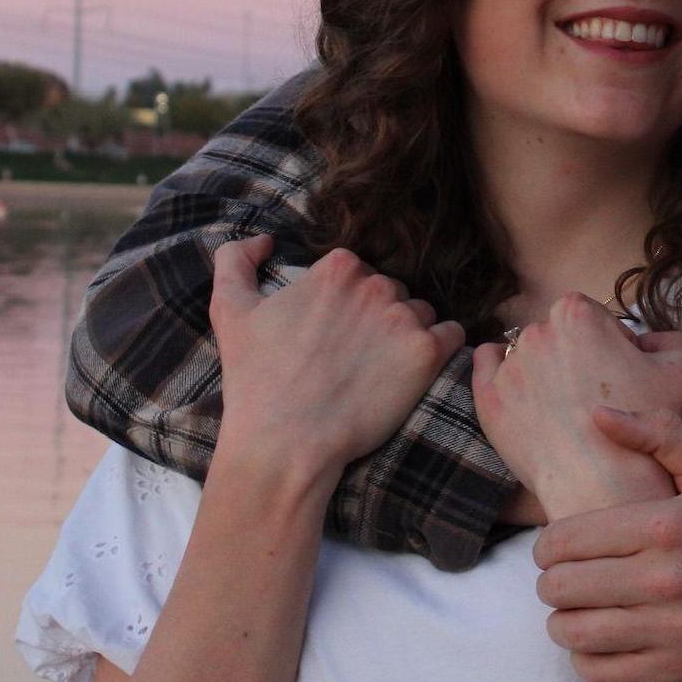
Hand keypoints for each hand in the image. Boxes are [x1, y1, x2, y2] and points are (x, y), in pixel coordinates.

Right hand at [209, 237, 463, 475]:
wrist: (287, 440)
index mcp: (338, 268)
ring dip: (408, 333)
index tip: (334, 331)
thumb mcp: (230, 310)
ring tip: (381, 367)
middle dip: (378, 316)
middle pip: (392, 291)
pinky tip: (416, 369)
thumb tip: (266, 241)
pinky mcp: (427, 354)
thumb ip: (236, 260)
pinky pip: (451, 335)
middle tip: (355, 354)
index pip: (358, 272)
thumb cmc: (257, 379)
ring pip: (421, 313)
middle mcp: (376, 285)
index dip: (346, 302)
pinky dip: (440, 349)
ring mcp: (405, 318)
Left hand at [471, 294, 681, 518]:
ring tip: (563, 409)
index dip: (612, 346)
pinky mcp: (488, 397)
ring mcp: (507, 365)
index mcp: (577, 313)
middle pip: (560, 336)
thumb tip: (648, 340)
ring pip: (526, 354)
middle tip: (594, 398)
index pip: (595, 319)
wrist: (601, 485)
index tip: (620, 376)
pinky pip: (486, 367)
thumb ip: (670, 339)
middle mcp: (536, 331)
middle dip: (577, 359)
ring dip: (543, 371)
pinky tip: (519, 390)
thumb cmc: (643, 429)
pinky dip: (499, 372)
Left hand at [536, 405, 681, 681]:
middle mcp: (664, 578)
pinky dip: (588, 659)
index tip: (559, 551)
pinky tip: (601, 644)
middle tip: (566, 582)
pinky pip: (599, 671)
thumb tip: (597, 412)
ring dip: (564, 623)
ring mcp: (672, 630)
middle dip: (552, 584)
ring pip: (571, 632)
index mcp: (666, 524)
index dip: (548, 547)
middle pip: (558, 587)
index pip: (562, 541)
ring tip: (577, 613)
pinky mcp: (678, 672)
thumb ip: (659, 436)